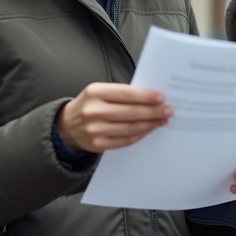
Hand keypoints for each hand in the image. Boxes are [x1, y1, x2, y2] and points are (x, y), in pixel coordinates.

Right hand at [56, 83, 171, 151]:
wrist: (67, 125)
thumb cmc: (89, 105)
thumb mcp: (98, 92)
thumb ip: (120, 93)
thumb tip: (150, 97)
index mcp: (95, 92)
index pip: (127, 94)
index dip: (146, 96)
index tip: (161, 97)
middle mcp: (94, 111)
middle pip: (131, 112)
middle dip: (153, 111)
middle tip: (168, 110)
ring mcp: (95, 130)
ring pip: (131, 128)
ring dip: (150, 124)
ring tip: (162, 120)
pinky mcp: (98, 144)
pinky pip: (125, 140)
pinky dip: (140, 135)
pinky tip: (149, 129)